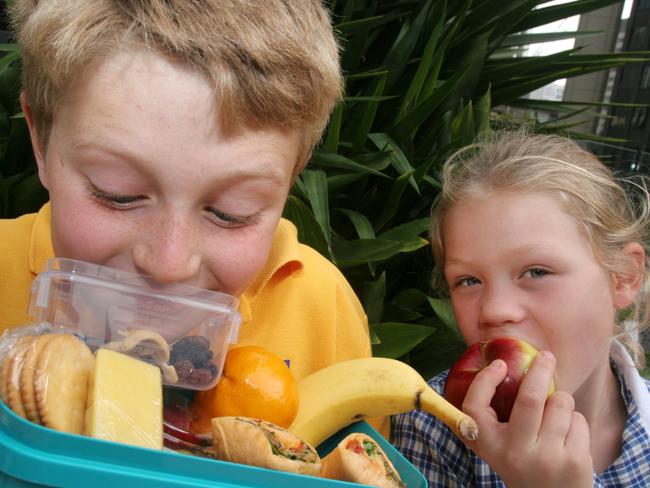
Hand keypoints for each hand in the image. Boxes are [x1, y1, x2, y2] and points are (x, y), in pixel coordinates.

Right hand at [461, 352, 592, 487]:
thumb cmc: (520, 461)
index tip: (499, 364)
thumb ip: (495, 415)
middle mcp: (516, 452)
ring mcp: (548, 458)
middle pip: (530, 398)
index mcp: (489, 446)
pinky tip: (567, 435)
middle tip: (546, 356)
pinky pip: (578, 420)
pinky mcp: (575, 461)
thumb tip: (502, 366)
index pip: (475, 406)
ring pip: (560, 403)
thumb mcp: (497, 445)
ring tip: (555, 413)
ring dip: (560, 399)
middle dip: (541, 370)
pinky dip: (574, 420)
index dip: (485, 381)